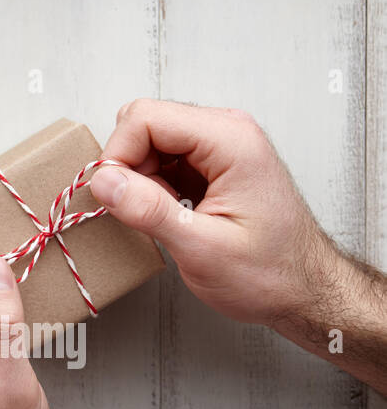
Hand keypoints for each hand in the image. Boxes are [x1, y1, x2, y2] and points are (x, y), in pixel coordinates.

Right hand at [89, 99, 386, 391]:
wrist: (305, 291)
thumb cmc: (272, 274)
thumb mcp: (202, 250)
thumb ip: (149, 210)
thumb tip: (103, 181)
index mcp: (231, 142)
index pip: (146, 117)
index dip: (118, 154)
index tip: (113, 194)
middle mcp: (228, 132)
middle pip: (145, 122)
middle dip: (128, 165)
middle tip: (139, 208)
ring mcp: (220, 144)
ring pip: (149, 139)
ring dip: (140, 176)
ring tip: (162, 213)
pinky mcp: (212, 161)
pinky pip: (163, 156)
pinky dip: (153, 184)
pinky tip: (170, 211)